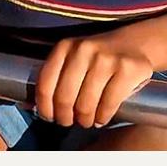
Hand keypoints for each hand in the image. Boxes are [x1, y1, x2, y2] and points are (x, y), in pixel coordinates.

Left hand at [34, 29, 158, 128]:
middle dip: (65, 117)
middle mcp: (84, 49)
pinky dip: (102, 117)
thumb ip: (55, 76)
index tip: (49, 117)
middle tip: (69, 122)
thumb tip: (29, 106)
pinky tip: (101, 118)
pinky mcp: (128, 69)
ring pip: (86, 104)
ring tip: (86, 121)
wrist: (137, 43)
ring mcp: (107, 59)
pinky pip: (108, 105)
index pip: (46, 84)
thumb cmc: (98, 58)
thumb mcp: (74, 58)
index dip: (45, 107)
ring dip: (84, 120)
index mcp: (65, 46)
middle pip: (65, 97)